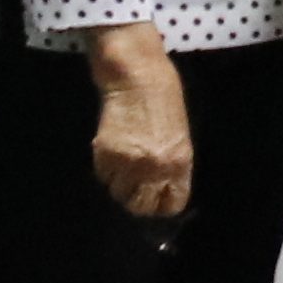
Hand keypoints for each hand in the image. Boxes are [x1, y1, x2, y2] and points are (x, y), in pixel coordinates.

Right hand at [87, 35, 194, 221]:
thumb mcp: (178, 136)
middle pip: (141, 206)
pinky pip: (102, 175)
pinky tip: (112, 148)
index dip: (160, 203)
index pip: (171, 204)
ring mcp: (129, 163)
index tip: (153, 197)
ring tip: (122, 160)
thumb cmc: (163, 99)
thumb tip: (160, 187)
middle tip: (132, 183)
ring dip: (118, 181)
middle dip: (136, 197)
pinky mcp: (106, 154)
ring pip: (118, 192)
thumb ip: (171, 164)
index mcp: (180, 164)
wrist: (137, 77)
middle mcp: (156, 169)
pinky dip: (105, 167)